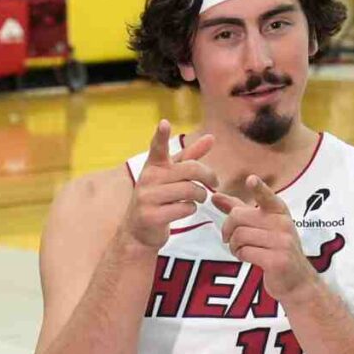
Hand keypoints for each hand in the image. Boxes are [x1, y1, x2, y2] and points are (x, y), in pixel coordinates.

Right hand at [120, 120, 217, 251]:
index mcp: (154, 166)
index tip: (164, 123)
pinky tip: (185, 210)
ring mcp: (148, 197)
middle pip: (191, 170)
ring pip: (190, 190)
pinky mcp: (152, 216)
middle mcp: (148, 178)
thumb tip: (211, 137)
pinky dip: (191, 209)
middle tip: (214, 183)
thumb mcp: (172, 175)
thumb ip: (191, 156)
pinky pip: (185, 208)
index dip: (161, 135)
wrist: (139, 231)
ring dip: (201, 196)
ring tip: (199, 198)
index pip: (157, 147)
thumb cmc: (159, 197)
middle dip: (208, 176)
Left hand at [212, 175, 318, 301]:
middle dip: (228, 229)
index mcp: (279, 211)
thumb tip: (214, 196)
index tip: (251, 179)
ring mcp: (282, 242)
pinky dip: (240, 256)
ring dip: (234, 246)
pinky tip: (247, 258)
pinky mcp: (277, 260)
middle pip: (238, 217)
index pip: (267, 197)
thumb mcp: (262, 225)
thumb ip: (238, 209)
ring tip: (240, 250)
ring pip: (240, 236)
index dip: (258, 188)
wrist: (297, 280)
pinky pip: (245, 252)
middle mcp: (283, 224)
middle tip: (230, 240)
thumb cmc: (276, 249)